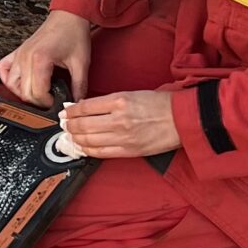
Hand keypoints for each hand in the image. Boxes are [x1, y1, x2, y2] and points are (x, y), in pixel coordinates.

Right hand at [0, 10, 92, 105]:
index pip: (37, 93)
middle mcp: (26, 57)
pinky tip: (19, 82)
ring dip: (23, 93)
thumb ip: (79, 86)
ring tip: (38, 92)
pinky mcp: (18, 51)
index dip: (48, 103)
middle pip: (24, 92)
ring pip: (11, 84)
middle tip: (51, 99)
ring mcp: (19, 54)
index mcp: (40, 59)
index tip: (57, 102)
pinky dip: (7, 78)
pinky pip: (3, 69)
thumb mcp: (81, 63)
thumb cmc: (73, 33)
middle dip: (38, 101)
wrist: (69, 15)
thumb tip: (76, 102)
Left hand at [58, 89, 179, 158]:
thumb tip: (86, 107)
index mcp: (119, 100)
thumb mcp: (132, 93)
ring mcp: (123, 137)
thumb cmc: (160, 104)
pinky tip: (82, 147)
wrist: (183, 119)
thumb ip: (109, 101)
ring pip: (88, 140)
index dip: (71, 111)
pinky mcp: (129, 151)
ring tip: (70, 136)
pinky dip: (87, 150)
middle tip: (64, 125)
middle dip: (69, 126)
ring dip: (75, 139)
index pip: (85, 107)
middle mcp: (118, 119)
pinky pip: (101, 153)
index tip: (65, 112)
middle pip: (82, 125)